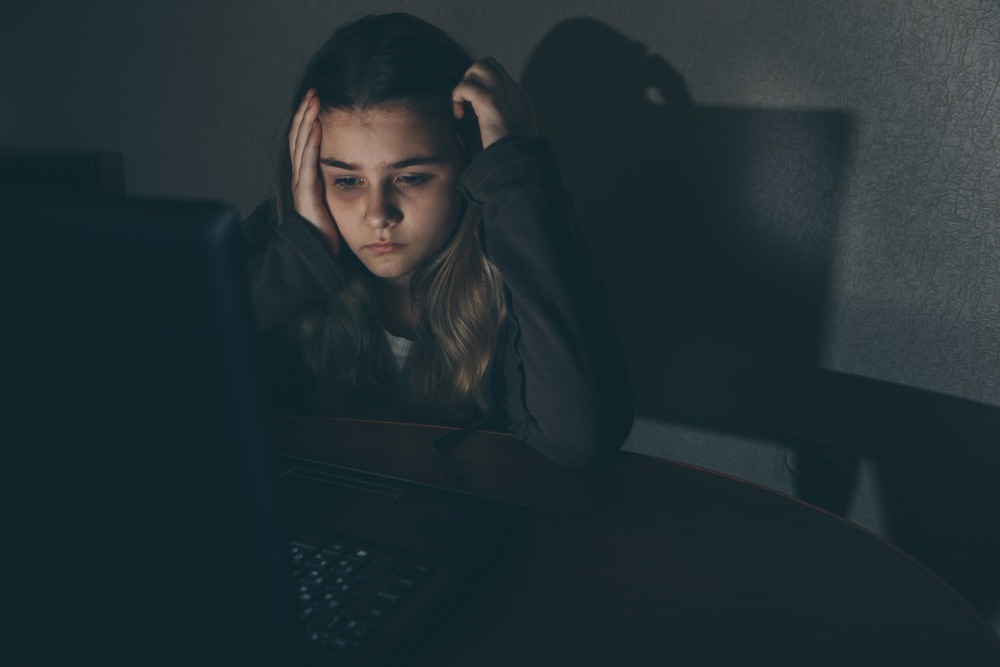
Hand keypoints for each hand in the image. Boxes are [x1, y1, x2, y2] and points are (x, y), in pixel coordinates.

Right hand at [289, 89, 340, 254]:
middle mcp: (301, 177)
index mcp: (307, 176)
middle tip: (314, 91)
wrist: (319, 255)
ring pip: (301, 145)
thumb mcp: (338, 198)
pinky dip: (311, 144)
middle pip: (299, 137)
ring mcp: (301, 185)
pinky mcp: (306, 195)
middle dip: (306, 113)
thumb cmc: (331, 231)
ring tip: (313, 101)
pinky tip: (317, 128)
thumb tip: (359, 166)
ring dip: (307, 121)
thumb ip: (341, 181)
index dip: (309, 119)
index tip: (317, 99)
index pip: (305, 140)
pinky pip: (307, 164)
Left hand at [452, 57, 536, 149]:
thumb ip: (507, 117)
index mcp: (520, 96)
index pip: (498, 75)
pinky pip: (465, 86)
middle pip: (487, 63)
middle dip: (471, 76)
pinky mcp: (488, 101)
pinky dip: (456, 96)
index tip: (474, 104)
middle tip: (466, 99)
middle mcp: (512, 90)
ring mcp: (501, 92)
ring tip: (462, 105)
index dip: (482, 84)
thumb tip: (489, 117)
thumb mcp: (517, 130)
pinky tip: (458, 114)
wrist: (519, 159)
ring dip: (464, 83)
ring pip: (477, 67)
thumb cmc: (515, 152)